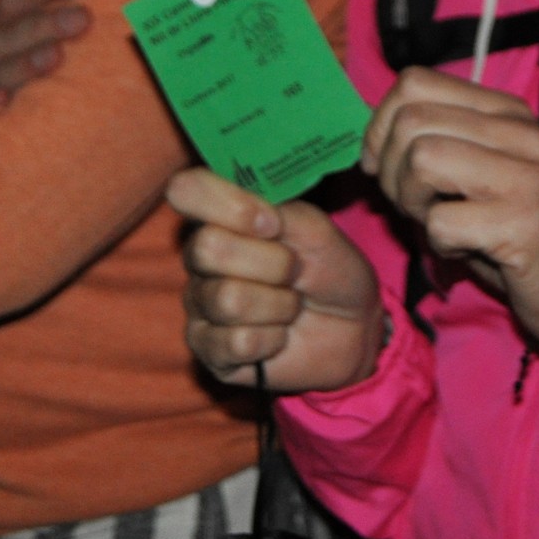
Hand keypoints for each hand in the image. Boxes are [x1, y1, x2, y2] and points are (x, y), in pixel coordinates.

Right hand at [169, 167, 385, 392]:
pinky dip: (273, 339)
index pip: (186, 189)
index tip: (273, 224)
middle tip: (295, 273)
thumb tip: (254, 217)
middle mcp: (199, 257)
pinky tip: (278, 335)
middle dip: (273, 263)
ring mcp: (199, 304)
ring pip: (228, 299)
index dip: (230, 205)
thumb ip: (282, 212)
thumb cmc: (330, 269)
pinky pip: (237, 342)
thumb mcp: (318, 230)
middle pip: (208, 247)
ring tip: (290, 306)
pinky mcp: (207, 349)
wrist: (352, 328)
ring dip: (279, 305)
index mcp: (220, 215)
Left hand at [362, 66, 538, 347]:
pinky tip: (466, 249)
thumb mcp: (479, 171)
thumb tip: (371, 146)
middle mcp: (519, 132)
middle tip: (412, 204)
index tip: (385, 166)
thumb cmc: (515, 229)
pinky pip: (441, 222)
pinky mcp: (525, 223)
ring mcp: (526, 175)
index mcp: (504, 111)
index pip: (414, 83)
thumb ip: (435, 143)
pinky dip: (439, 243)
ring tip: (436, 223)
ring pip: (422, 159)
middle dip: (391, 170)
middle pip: (411, 121)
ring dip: (411, 203)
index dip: (381, 126)